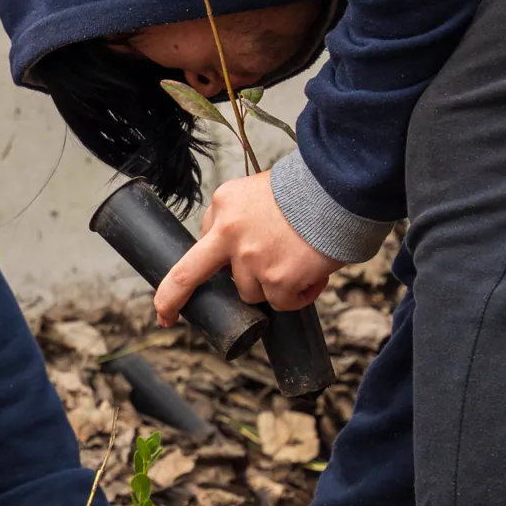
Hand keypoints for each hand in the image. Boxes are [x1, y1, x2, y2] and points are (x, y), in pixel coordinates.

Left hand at [154, 171, 343, 322]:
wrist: (340, 189)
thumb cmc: (308, 191)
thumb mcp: (258, 192)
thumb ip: (239, 219)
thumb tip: (232, 255)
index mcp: (222, 205)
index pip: (198, 244)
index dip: (194, 268)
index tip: (170, 288)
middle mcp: (228, 232)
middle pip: (189, 275)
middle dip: (171, 299)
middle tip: (164, 316)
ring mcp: (250, 258)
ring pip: (251, 292)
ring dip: (273, 286)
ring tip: (300, 264)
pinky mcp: (277, 279)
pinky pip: (281, 303)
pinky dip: (298, 296)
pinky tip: (312, 276)